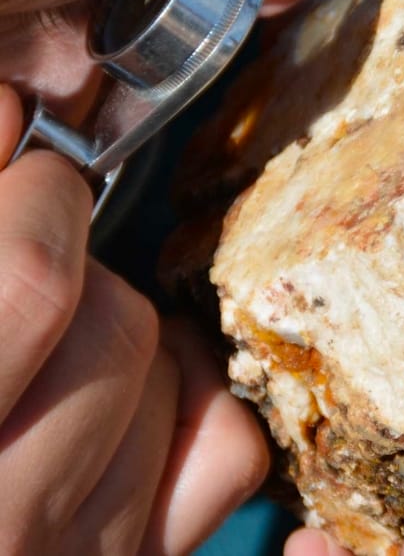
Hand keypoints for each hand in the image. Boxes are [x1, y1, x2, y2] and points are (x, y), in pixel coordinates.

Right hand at [0, 85, 269, 553]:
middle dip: (73, 258)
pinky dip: (190, 399)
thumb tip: (3, 112)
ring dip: (117, 331)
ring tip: (45, 340)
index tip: (22, 171)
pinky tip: (123, 389)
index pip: (35, 282)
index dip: (36, 196)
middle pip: (115, 323)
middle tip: (24, 252)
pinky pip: (223, 451)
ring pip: (164, 376)